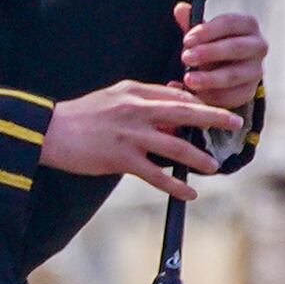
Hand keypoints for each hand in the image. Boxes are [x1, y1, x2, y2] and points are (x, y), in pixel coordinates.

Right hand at [39, 79, 234, 193]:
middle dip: (214, 117)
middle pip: (185, 112)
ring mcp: (131, 135)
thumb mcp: (113, 97)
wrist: (49, 131)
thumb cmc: (80, 116)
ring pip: (176, 146)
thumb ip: (142, 100)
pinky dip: (175, 185)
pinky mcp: (122, 158)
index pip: (176, 95)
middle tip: (235, 122)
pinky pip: (156, 175)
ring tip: (213, 166)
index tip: (215, 111)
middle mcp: (137, 109)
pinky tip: (189, 192)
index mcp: (135, 91)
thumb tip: (171, 108)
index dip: (200, 104)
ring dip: (199, 157)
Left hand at [178, 6, 266, 109]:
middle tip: (185, 57)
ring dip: (210, 78)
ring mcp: (256, 70)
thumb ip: (193, 23)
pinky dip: (213, 96)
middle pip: (236, 48)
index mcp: (247, 25)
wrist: (223, 70)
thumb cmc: (213, 45)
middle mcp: (258, 46)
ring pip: (235, 75)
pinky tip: (195, 94)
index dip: (208, 30)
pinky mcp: (250, 90)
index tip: (187, 39)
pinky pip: (232, 95)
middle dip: (209, 53)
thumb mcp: (203, 33)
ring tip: (188, 80)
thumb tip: (181, 9)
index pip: (230, 23)